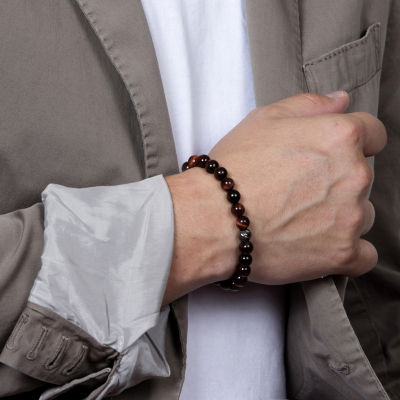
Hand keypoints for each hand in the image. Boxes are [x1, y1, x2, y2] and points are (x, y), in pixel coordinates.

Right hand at [164, 92, 386, 303]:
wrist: (213, 219)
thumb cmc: (234, 170)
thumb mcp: (264, 120)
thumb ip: (309, 104)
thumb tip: (341, 102)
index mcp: (339, 137)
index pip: (373, 134)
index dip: (354, 143)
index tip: (334, 156)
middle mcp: (354, 175)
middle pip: (363, 177)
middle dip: (338, 182)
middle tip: (301, 191)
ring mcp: (352, 217)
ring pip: (362, 215)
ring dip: (340, 217)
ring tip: (300, 220)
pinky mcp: (343, 253)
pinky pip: (363, 255)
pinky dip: (345, 252)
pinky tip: (318, 246)